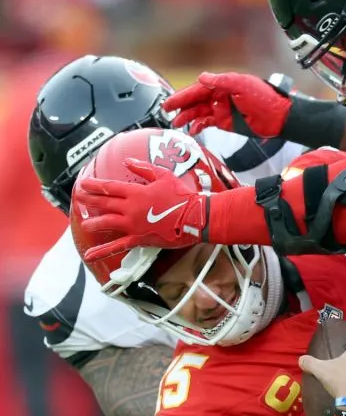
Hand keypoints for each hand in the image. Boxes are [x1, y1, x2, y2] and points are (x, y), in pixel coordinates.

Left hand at [75, 158, 206, 260]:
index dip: (94, 185)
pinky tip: (90, 255)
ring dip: (93, 223)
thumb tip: (127, 161)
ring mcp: (133, 225)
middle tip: (79, 198)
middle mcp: (131, 208)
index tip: (83, 184)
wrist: (195, 216)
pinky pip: (117, 246)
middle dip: (89, 200)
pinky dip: (102, 251)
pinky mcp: (139, 239)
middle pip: (104, 203)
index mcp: (136, 192)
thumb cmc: (183, 195)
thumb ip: (143, 168)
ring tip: (85, 223)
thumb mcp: (164, 176)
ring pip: (106, 223)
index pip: (110, 187)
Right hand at [163, 72, 292, 136]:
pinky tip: (193, 129)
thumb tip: (201, 77)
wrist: (279, 116)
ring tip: (176, 122)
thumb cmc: (264, 97)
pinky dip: (198, 125)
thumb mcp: (243, 85)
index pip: (198, 89)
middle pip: (195, 100)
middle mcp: (220, 96)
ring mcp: (222, 109)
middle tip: (166, 110)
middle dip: (180, 105)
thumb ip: (222, 81)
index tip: (170, 101)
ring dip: (187, 117)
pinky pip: (207, 122)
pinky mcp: (225, 122)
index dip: (183, 95)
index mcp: (223, 85)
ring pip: (199, 112)